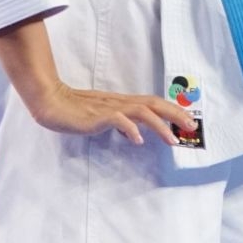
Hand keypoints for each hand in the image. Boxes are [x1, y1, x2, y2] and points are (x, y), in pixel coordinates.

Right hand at [27, 81, 197, 145]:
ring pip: (142, 111)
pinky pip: (117, 120)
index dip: (172, 111)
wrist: (50, 101)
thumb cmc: (74, 110)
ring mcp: (109, 108)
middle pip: (154, 104)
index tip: (188, 122)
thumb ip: (119, 122)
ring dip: (160, 125)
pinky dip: (130, 129)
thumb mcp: (102, 117)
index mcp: (122, 102)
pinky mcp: (96, 116)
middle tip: (192, 127)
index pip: (153, 103)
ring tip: (172, 140)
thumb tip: (134, 132)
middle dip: (175, 115)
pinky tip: (138, 140)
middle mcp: (120, 102)